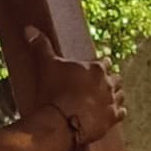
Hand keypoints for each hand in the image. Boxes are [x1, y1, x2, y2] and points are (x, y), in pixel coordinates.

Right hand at [11, 36, 123, 150]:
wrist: (61, 122)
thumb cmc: (54, 92)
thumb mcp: (46, 66)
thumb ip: (41, 46)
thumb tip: (29, 28)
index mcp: (96, 68)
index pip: (105, 62)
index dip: (101, 65)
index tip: (96, 67)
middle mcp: (108, 83)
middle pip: (116, 77)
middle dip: (109, 79)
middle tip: (100, 83)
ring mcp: (111, 101)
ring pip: (121, 94)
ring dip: (115, 95)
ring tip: (107, 97)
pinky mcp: (111, 119)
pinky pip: (121, 113)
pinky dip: (117, 112)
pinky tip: (112, 113)